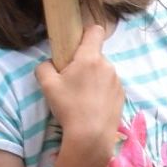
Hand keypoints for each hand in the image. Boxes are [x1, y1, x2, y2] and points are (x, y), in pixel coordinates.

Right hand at [35, 24, 122, 151]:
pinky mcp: (122, 95)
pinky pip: (109, 86)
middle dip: (84, 63)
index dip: (85, 33)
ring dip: (93, 78)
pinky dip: (101, 91)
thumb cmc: (68, 107)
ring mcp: (117, 81)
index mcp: (90, 58)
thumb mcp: (47, 85)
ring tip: (81, 97)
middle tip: (71, 81)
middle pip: (95, 55)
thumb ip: (44, 68)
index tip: (76, 44)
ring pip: (102, 72)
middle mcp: (108, 66)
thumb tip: (49, 64)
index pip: (95, 31)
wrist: (91, 135)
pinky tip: (91, 106)